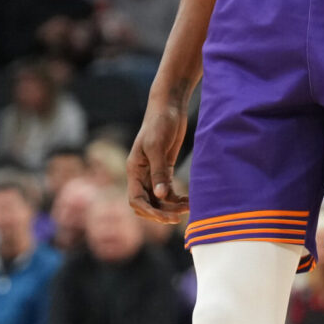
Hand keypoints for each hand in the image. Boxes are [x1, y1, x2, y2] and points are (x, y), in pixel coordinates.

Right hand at [129, 88, 191, 222]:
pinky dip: (177, 198)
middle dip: (161, 213)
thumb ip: (158, 171)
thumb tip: (160, 196)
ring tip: (188, 209)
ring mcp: (154, 172)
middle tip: (179, 217)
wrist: (170, 105)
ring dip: (171, 207)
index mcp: (134, 170)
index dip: (149, 212)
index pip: (136, 200)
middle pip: (147, 203)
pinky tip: (189, 200)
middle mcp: (142, 174)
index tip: (166, 217)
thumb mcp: (157, 146)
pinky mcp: (166, 168)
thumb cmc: (160, 122)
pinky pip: (168, 190)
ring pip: (159, 199)